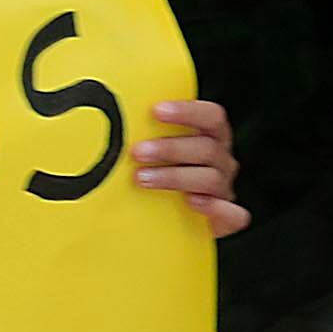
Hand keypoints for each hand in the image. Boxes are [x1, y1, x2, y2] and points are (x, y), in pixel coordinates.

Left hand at [136, 100, 248, 237]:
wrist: (168, 220)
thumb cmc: (155, 172)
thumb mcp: (150, 150)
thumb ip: (141, 134)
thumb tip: (98, 118)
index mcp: (208, 136)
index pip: (210, 116)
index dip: (187, 111)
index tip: (155, 111)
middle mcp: (220, 160)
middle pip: (208, 147)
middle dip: (170, 148)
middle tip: (137, 152)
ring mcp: (224, 189)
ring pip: (211, 178)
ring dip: (175, 177)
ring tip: (142, 179)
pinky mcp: (226, 218)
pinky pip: (234, 214)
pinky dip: (215, 208)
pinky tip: (191, 203)